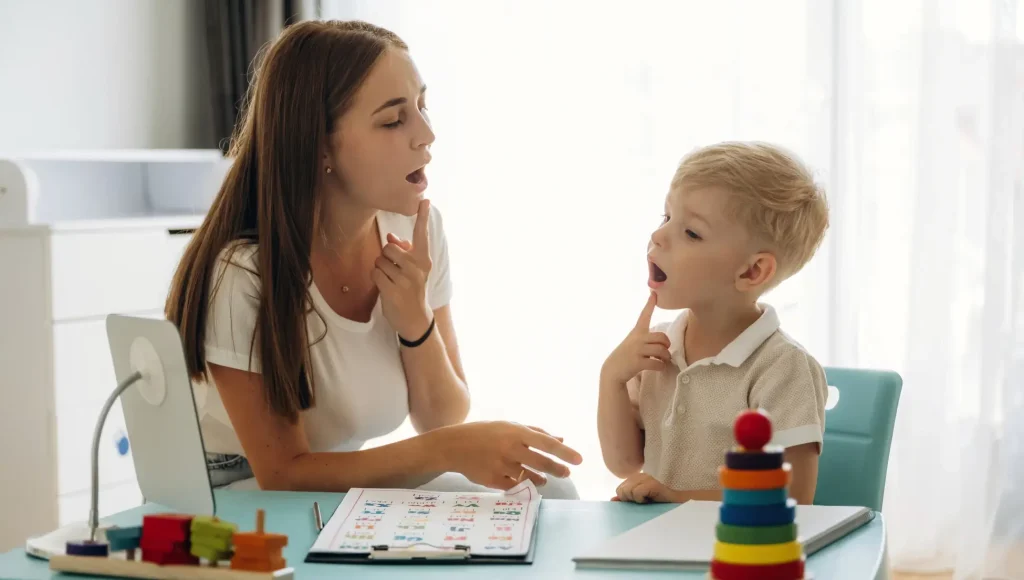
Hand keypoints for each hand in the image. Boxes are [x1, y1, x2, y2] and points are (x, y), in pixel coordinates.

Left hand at [373, 199, 433, 339]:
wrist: (415, 318)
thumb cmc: (412, 289)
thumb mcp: (414, 270)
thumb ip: (404, 251)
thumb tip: (391, 236)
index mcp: (423, 259)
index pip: (422, 234)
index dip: (423, 217)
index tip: (425, 201)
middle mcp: (417, 267)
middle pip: (389, 248)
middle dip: (386, 257)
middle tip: (394, 270)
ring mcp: (406, 280)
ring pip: (379, 261)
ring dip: (380, 269)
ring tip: (391, 280)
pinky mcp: (393, 291)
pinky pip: (375, 274)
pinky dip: (376, 279)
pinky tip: (386, 287)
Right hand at [438, 421, 582, 490]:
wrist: (454, 446)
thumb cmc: (485, 433)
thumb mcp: (509, 426)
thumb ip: (535, 432)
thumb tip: (561, 440)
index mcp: (516, 432)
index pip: (546, 443)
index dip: (564, 453)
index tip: (579, 460)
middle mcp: (510, 448)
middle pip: (541, 463)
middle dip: (558, 470)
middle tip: (567, 473)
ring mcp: (501, 465)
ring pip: (530, 477)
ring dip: (541, 479)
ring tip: (544, 479)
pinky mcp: (493, 480)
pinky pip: (515, 486)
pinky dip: (523, 486)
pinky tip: (526, 483)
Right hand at [601, 292, 670, 384]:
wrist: (613, 370)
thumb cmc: (625, 355)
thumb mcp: (632, 341)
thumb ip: (645, 338)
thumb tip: (664, 344)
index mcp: (636, 332)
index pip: (644, 315)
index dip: (650, 304)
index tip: (654, 294)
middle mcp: (637, 339)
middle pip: (661, 337)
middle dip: (667, 344)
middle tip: (665, 350)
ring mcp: (637, 351)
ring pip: (661, 350)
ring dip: (666, 357)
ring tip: (664, 360)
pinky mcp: (638, 363)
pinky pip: (657, 363)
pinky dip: (661, 366)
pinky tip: (659, 367)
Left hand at [613, 473, 677, 503]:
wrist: (685, 501)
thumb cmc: (665, 502)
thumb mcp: (644, 501)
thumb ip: (628, 498)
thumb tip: (613, 500)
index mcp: (639, 478)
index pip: (620, 488)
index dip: (626, 498)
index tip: (639, 502)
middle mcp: (642, 476)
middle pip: (621, 490)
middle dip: (630, 500)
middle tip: (644, 502)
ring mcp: (648, 478)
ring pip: (627, 491)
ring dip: (637, 500)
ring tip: (649, 501)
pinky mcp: (654, 483)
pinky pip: (637, 493)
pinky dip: (642, 499)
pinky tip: (652, 500)